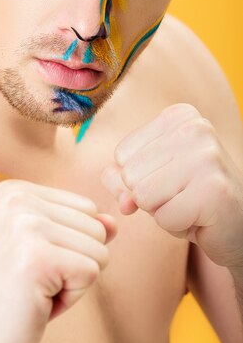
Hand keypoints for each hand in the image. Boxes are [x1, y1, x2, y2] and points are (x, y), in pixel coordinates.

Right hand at [0, 179, 115, 342]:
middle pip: (96, 225)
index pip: (85, 208)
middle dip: (74, 262)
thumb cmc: (7, 298)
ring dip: (73, 281)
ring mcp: (25, 225)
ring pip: (99, 249)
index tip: (31, 263)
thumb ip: (78, 228)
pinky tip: (36, 302)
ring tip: (33, 290)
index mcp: (13, 190)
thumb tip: (113, 221)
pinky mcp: (38, 257)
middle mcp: (16, 198)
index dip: (69, 245)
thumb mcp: (43, 251)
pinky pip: (91, 272)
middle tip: (32, 280)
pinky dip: (70, 298)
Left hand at [101, 103, 242, 268]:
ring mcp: (207, 157)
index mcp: (177, 116)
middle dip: (150, 198)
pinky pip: (164, 218)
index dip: (139, 178)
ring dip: (162, 212)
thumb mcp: (150, 178)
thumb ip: (121, 176)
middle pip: (131, 175)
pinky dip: (177, 227)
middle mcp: (195, 128)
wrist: (239, 225)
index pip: (122, 154)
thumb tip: (112, 181)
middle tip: (182, 197)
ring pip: (144, 197)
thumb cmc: (190, 197)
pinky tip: (200, 219)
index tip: (171, 180)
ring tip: (189, 206)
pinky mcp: (214, 190)